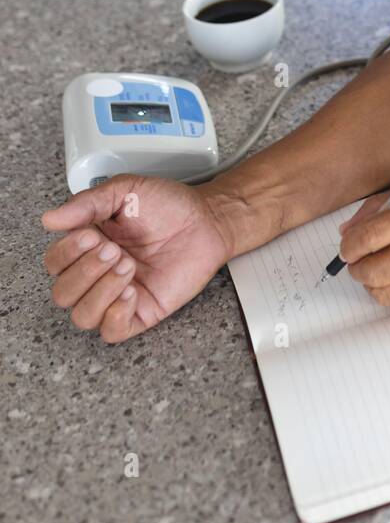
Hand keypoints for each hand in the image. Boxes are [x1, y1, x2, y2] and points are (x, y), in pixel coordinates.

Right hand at [42, 175, 232, 342]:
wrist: (206, 219)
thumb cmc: (168, 206)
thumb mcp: (124, 191)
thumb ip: (87, 203)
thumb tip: (50, 219)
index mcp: (87, 246)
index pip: (55, 263)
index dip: (67, 253)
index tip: (91, 234)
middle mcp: (97, 274)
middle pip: (63, 293)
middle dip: (85, 272)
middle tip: (114, 250)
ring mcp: (118, 296)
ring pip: (82, 316)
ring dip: (100, 291)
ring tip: (127, 266)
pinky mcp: (141, 312)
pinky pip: (112, 332)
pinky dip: (115, 315)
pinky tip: (130, 292)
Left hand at [338, 176, 389, 309]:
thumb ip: (387, 206)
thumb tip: (351, 231)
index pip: (372, 236)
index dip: (350, 245)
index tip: (348, 246)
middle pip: (374, 270)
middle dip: (356, 267)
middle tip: (357, 262)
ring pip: (387, 292)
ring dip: (373, 283)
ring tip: (378, 271)